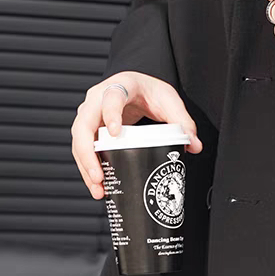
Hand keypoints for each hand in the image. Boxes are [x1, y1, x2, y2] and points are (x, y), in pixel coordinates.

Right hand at [71, 72, 202, 199]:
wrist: (140, 86)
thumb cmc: (151, 91)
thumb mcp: (170, 101)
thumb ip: (183, 121)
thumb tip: (194, 146)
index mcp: (120, 86)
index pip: (111, 98)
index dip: (111, 114)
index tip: (116, 133)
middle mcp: (98, 99)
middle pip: (83, 125)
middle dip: (88, 154)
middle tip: (99, 176)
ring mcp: (89, 114)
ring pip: (79, 141)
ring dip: (85, 166)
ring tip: (99, 189)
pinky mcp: (89, 128)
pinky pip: (83, 148)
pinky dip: (88, 167)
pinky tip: (99, 185)